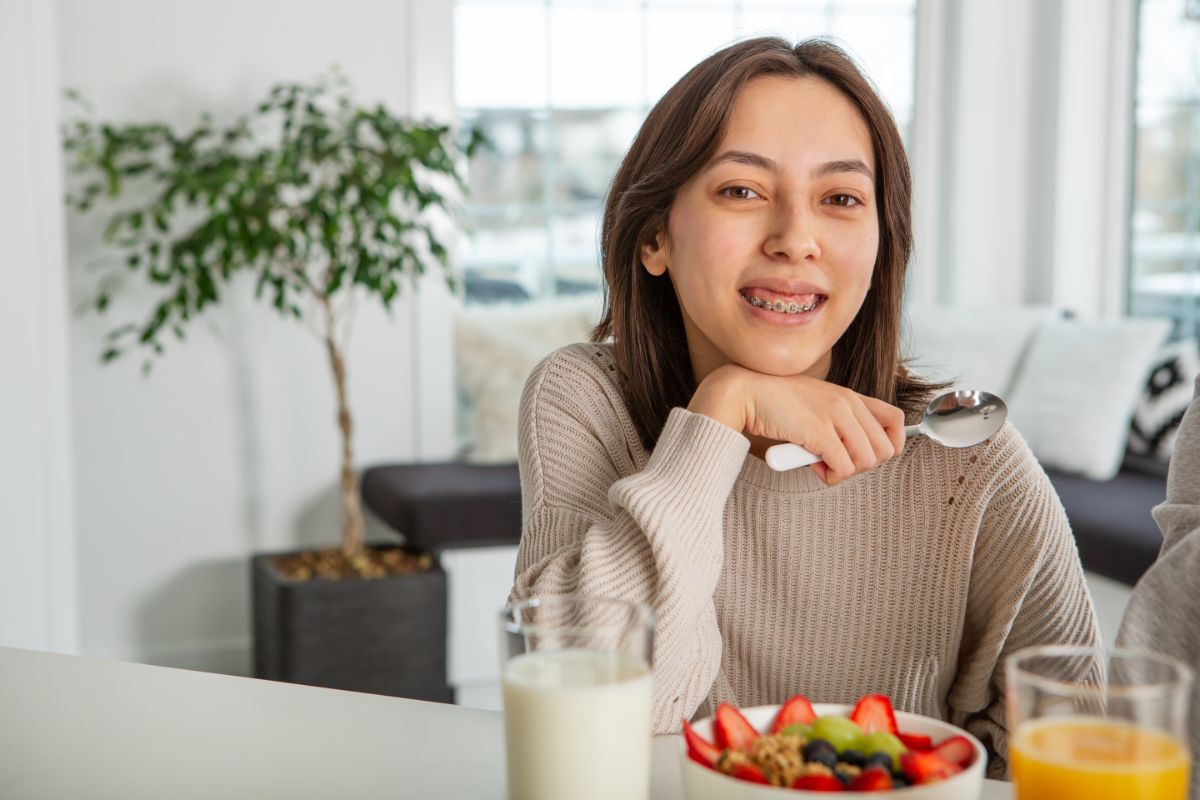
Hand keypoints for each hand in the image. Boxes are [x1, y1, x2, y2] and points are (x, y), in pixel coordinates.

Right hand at [688, 364, 905, 485]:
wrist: (744, 392)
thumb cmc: (774, 402)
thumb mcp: (815, 406)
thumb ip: (836, 422)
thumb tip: (851, 453)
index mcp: (849, 396)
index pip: (896, 421)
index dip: (889, 446)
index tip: (866, 456)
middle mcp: (847, 403)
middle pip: (885, 450)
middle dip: (863, 466)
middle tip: (837, 463)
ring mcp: (834, 416)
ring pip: (867, 462)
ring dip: (845, 472)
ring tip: (821, 464)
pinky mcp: (819, 432)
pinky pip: (844, 467)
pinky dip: (831, 475)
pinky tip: (812, 465)